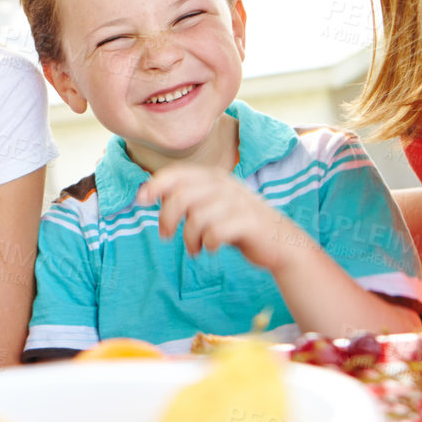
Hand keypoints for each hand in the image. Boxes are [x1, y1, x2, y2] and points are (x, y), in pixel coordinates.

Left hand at [136, 165, 308, 270]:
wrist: (280, 243)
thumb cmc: (237, 225)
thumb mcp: (210, 206)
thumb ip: (185, 198)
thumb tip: (146, 192)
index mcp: (214, 178)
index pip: (177, 173)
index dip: (156, 185)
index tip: (141, 201)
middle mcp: (226, 186)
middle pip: (181, 196)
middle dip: (167, 219)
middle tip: (165, 237)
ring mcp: (239, 202)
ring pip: (197, 217)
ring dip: (189, 239)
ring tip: (194, 248)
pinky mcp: (249, 222)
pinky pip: (216, 232)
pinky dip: (208, 244)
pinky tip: (211, 248)